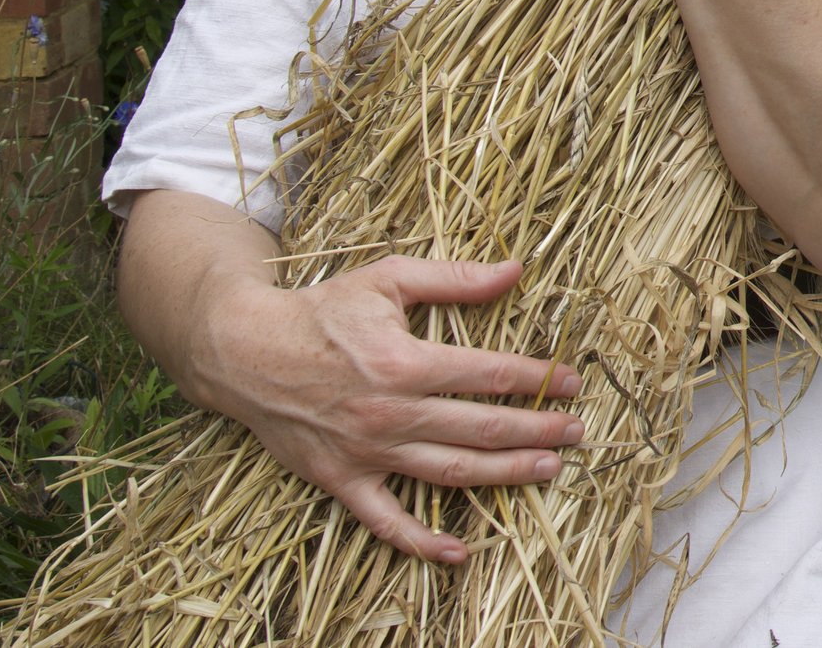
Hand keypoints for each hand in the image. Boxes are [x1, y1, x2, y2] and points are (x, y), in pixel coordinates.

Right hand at [192, 255, 582, 565]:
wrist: (245, 352)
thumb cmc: (321, 310)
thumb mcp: (388, 279)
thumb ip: (454, 279)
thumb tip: (516, 270)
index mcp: (406, 361)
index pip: (490, 375)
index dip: (538, 380)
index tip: (572, 382)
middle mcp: (391, 412)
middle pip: (481, 428)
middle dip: (537, 431)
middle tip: (576, 432)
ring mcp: (367, 452)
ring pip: (450, 472)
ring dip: (505, 474)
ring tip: (549, 470)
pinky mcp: (342, 480)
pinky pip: (386, 521)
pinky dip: (421, 542)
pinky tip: (459, 552)